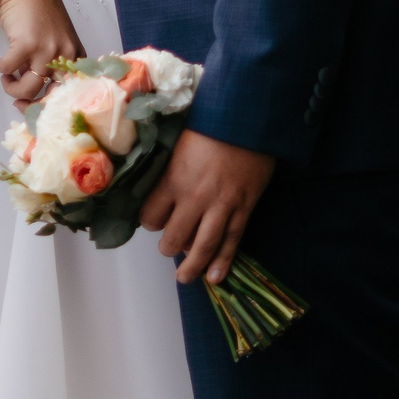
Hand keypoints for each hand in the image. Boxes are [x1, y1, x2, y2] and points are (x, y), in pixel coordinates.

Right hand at [0, 0, 81, 102]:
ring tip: (7, 77)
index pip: (72, 91)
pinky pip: (9, 69)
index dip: (53, 105)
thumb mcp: (54, 38)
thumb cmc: (38, 10)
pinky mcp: (26, 43)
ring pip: (29, 89)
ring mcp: (47, 49)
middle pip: (51, 96)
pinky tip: (1, 62)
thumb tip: (32, 85)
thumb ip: (49, 62)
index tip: (36, 107)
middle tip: (18, 103)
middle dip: (31, 105)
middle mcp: (65, 55)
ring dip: (12, 88)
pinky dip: (2, 69)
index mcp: (75, 55)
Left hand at [139, 129, 275, 286]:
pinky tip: (216, 277)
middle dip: (168, 246)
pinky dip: (223, 261)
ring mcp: (221, 206)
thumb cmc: (210, 126)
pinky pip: (231, 241)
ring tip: (185, 278)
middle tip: (168, 248)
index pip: (151, 215)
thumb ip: (169, 169)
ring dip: (192, 266)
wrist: (247, 120)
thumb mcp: (178, 144)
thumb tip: (162, 189)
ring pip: (203, 245)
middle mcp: (194, 197)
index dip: (150, 221)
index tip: (153, 220)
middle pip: (174, 237)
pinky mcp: (243, 208)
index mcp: (173, 179)